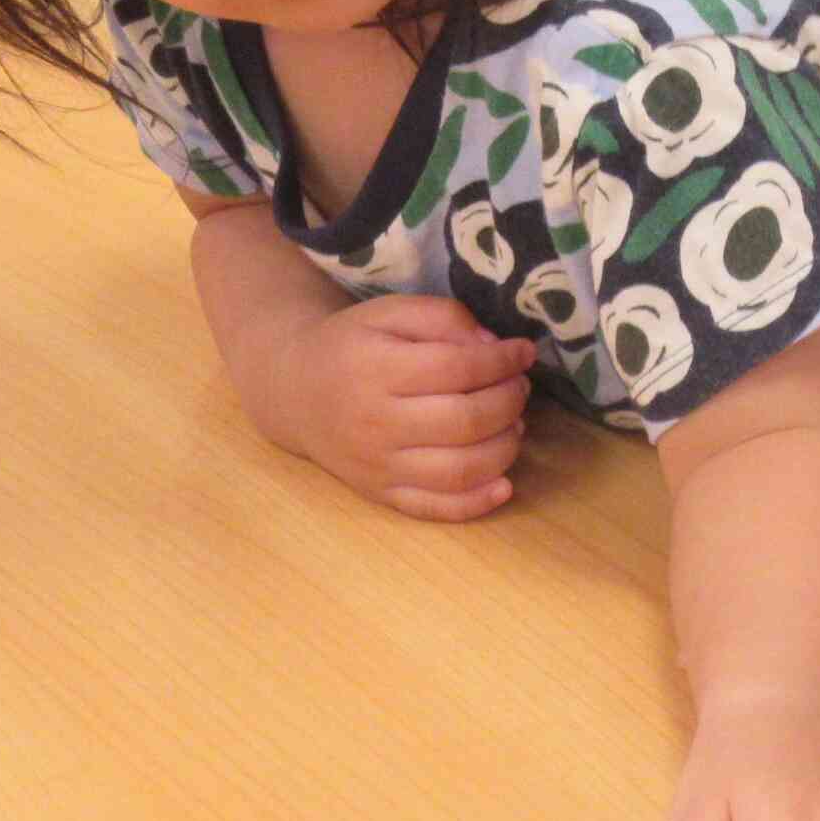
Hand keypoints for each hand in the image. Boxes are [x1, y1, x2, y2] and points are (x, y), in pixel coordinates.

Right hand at [272, 293, 539, 519]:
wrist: (295, 391)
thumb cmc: (352, 347)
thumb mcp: (389, 313)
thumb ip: (443, 318)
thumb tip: (494, 348)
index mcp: (376, 369)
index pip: (457, 368)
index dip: (503, 361)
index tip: (524, 352)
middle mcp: (375, 422)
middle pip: (465, 421)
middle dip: (509, 402)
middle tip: (519, 387)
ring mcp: (378, 465)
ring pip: (459, 470)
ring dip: (504, 447)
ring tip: (514, 425)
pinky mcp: (381, 493)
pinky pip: (434, 508)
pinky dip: (477, 503)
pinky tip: (505, 485)